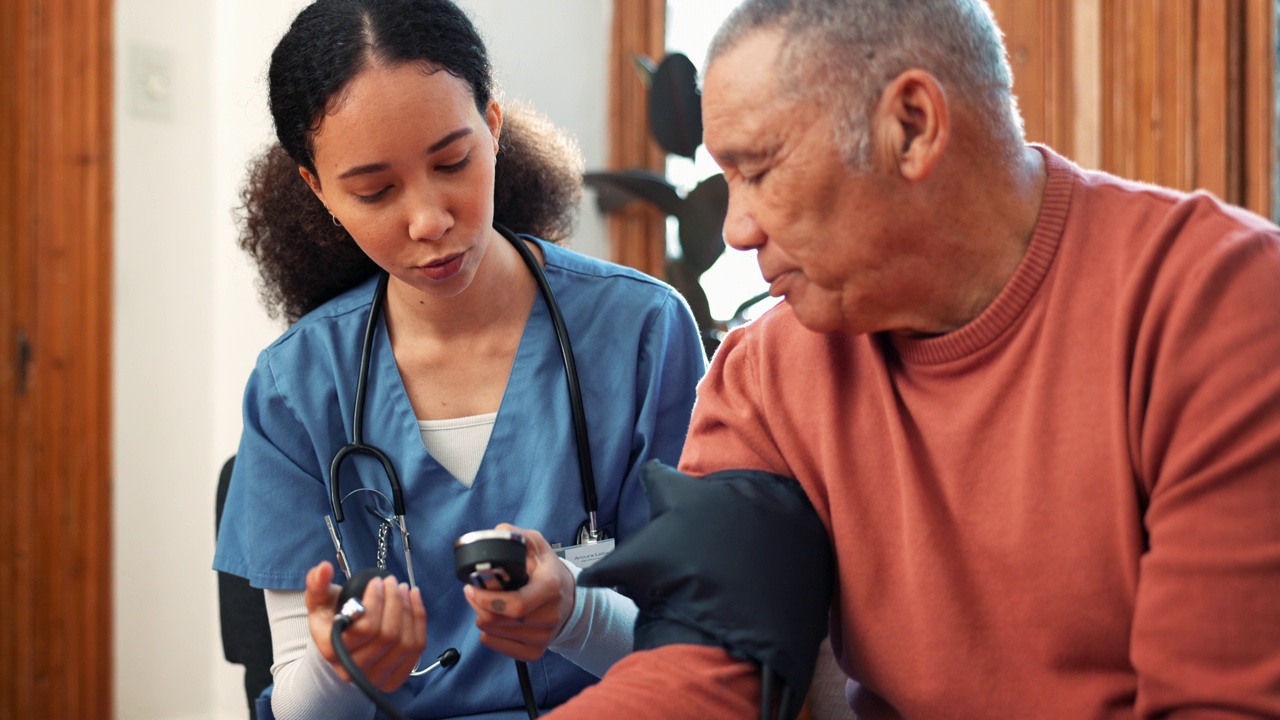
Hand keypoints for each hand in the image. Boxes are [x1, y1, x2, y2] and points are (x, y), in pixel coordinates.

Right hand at [304, 560, 427, 691]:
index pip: (365, 628)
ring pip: (405, 642)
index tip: (377, 581)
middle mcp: (355, 671)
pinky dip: (419, 620)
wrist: (339, 650)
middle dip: (394, 602)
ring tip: (403, 589)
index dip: (376, 601)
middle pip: (388, 635)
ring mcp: (377, 678)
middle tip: (392, 582)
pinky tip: (414, 600)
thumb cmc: (330, 621)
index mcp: (333, 652)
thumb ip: (317, 584)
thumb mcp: (318, 603)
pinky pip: (416, 648)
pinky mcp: (396, 678)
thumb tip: (323, 568)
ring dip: (408, 610)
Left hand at [463, 524, 575, 661]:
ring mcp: (543, 637)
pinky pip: (499, 647)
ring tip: (486, 603)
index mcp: (550, 587)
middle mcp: (550, 616)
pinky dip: (489, 634)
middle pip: (499, 621)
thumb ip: (514, 536)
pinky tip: (495, 620)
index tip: (471, 588)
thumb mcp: (536, 544)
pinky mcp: (535, 652)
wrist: (569, 598)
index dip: (486, 599)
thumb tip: (495, 534)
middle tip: (473, 592)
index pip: (514, 605)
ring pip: (494, 633)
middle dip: (478, 605)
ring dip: (482, 617)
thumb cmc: (547, 570)